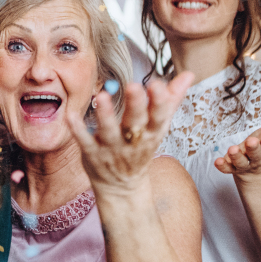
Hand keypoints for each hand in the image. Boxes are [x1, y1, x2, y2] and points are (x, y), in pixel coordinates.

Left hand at [67, 74, 194, 191]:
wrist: (122, 187)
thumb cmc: (141, 148)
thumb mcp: (159, 127)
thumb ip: (171, 99)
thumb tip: (189, 74)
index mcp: (151, 133)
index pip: (158, 117)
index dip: (159, 102)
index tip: (156, 84)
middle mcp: (133, 141)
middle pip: (136, 123)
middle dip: (136, 105)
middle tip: (133, 86)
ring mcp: (112, 149)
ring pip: (110, 132)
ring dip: (106, 115)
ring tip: (101, 96)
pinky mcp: (93, 154)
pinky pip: (85, 142)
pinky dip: (79, 129)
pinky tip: (71, 115)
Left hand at [213, 104, 260, 180]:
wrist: (255, 167)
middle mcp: (257, 157)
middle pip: (256, 154)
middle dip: (254, 148)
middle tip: (251, 141)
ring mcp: (244, 163)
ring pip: (241, 162)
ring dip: (236, 156)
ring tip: (232, 149)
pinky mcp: (232, 166)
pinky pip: (227, 168)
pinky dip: (223, 165)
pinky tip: (217, 161)